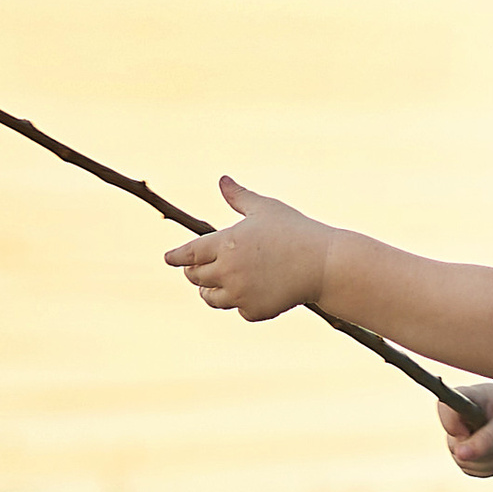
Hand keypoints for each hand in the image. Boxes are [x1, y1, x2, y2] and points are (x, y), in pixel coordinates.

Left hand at [164, 176, 330, 320]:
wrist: (324, 264)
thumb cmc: (295, 230)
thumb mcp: (265, 209)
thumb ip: (239, 197)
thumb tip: (222, 180)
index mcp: (226, 244)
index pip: (189, 254)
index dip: (176, 257)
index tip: (168, 258)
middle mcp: (228, 271)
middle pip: (196, 277)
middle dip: (194, 272)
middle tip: (195, 268)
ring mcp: (240, 294)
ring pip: (210, 298)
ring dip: (208, 291)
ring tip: (211, 285)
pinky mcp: (254, 312)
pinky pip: (237, 309)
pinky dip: (239, 302)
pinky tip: (248, 293)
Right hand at [438, 382, 492, 479]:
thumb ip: (488, 439)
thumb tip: (460, 454)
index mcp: (469, 397)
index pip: (444, 409)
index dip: (454, 427)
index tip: (474, 433)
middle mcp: (462, 415)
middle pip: (453, 444)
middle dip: (482, 453)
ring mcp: (465, 434)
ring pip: (462, 461)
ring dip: (489, 462)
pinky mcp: (471, 450)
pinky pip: (470, 468)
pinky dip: (489, 468)